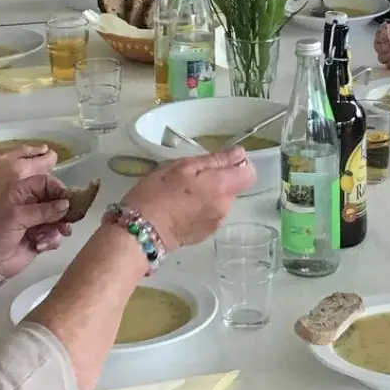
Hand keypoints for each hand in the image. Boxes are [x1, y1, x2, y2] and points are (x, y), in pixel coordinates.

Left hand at [0, 173, 73, 278]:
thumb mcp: (16, 217)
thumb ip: (43, 210)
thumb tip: (67, 204)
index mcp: (22, 192)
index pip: (46, 182)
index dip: (58, 188)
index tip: (69, 200)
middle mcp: (31, 204)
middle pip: (56, 200)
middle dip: (62, 212)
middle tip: (65, 223)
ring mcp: (37, 221)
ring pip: (59, 219)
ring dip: (56, 229)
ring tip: (47, 238)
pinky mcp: (41, 237)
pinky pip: (55, 235)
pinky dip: (51, 240)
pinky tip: (41, 246)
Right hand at [121, 149, 255, 250]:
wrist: (140, 232)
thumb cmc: (157, 193)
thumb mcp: (182, 167)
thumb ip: (215, 160)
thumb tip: (239, 154)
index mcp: (221, 187)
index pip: (249, 173)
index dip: (238, 164)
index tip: (220, 162)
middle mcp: (225, 207)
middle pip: (232, 187)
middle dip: (218, 180)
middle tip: (190, 177)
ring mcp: (216, 223)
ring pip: (221, 201)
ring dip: (209, 195)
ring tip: (183, 194)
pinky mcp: (205, 235)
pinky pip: (210, 215)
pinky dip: (201, 209)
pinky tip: (181, 209)